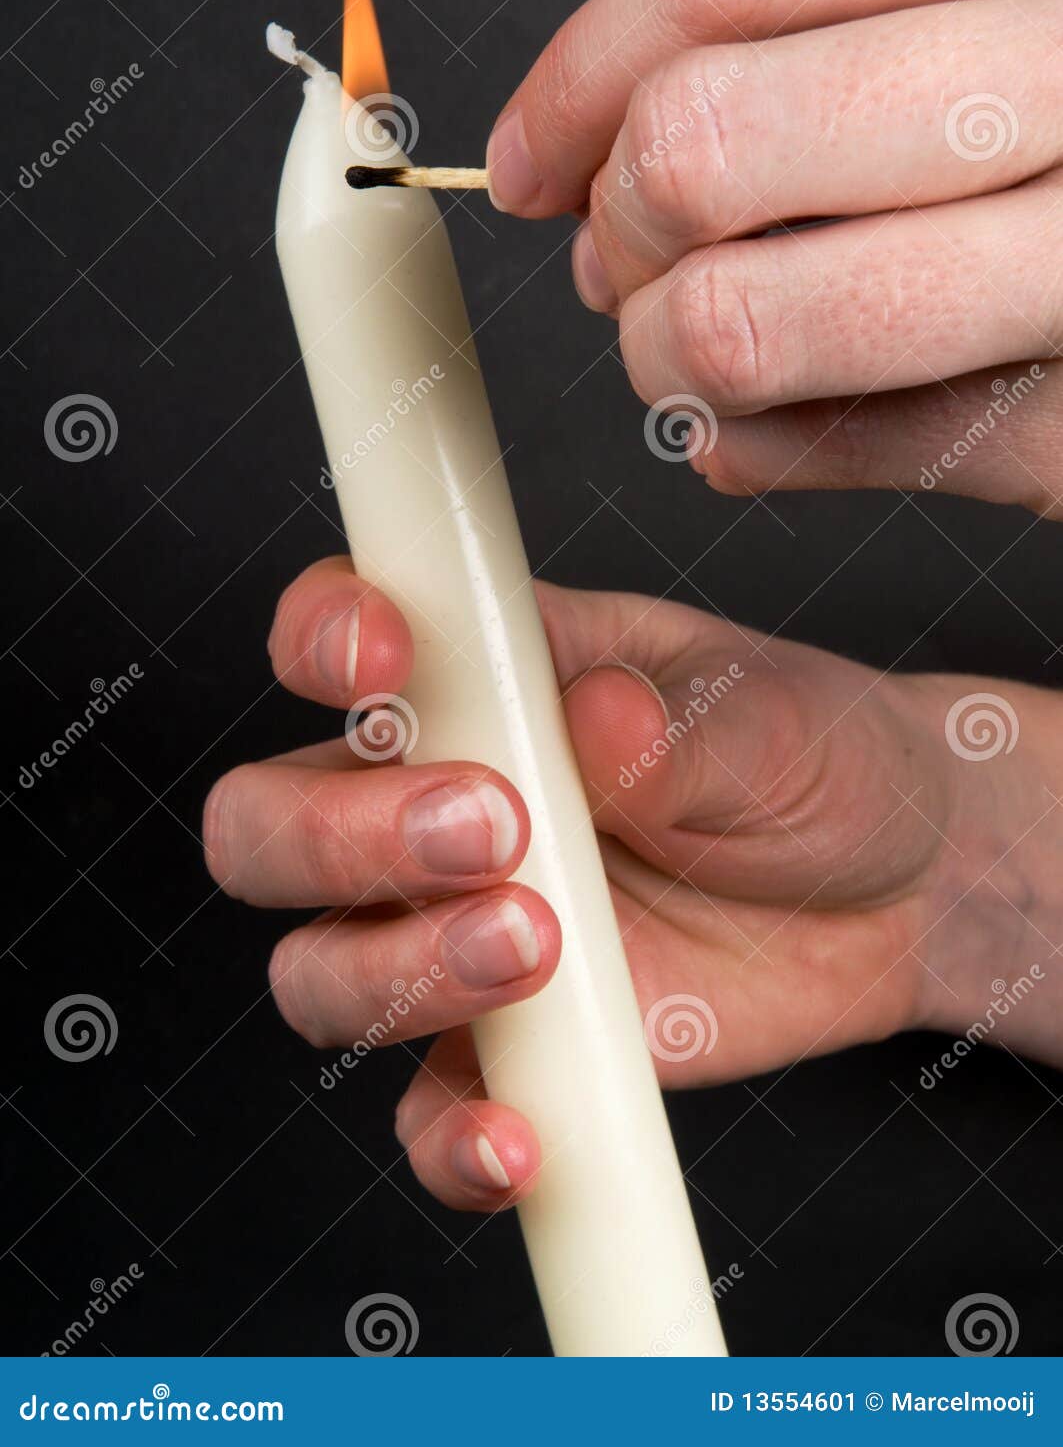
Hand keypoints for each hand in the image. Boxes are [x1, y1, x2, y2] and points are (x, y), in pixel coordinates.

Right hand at [203, 558, 1062, 1209]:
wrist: (894, 892)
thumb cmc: (810, 760)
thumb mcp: (770, 716)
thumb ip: (678, 726)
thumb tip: (598, 724)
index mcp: (482, 676)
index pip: (335, 640)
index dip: (321, 643)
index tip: (382, 662)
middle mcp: (434, 798)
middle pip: (270, 825)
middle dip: (341, 834)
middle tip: (494, 830)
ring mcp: (454, 930)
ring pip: (317, 968)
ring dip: (401, 969)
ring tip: (541, 946)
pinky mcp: (506, 1049)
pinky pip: (423, 1110)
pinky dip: (450, 1135)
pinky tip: (521, 1131)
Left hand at [487, 0, 1062, 514]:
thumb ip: (851, 36)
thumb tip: (589, 160)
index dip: (582, 66)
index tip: (525, 152)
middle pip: (711, 137)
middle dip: (622, 221)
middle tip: (626, 255)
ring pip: (752, 313)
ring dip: (668, 352)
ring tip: (687, 347)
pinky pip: (852, 448)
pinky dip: (762, 447)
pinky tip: (765, 426)